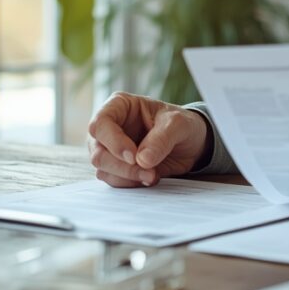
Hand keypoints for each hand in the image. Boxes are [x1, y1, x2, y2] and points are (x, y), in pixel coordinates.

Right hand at [86, 92, 212, 187]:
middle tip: (149, 172)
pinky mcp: (117, 167)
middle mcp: (109, 128)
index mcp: (119, 106)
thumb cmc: (180, 124)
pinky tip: (149, 178)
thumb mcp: (178, 124)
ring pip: (103, 169)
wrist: (191, 143)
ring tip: (153, 176)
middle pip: (98, 152)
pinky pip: (113, 180)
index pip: (100, 124)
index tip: (134, 157)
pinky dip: (130, 183)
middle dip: (122, 167)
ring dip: (128, 177)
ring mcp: (110, 149)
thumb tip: (142, 160)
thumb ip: (161, 139)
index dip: (113, 142)